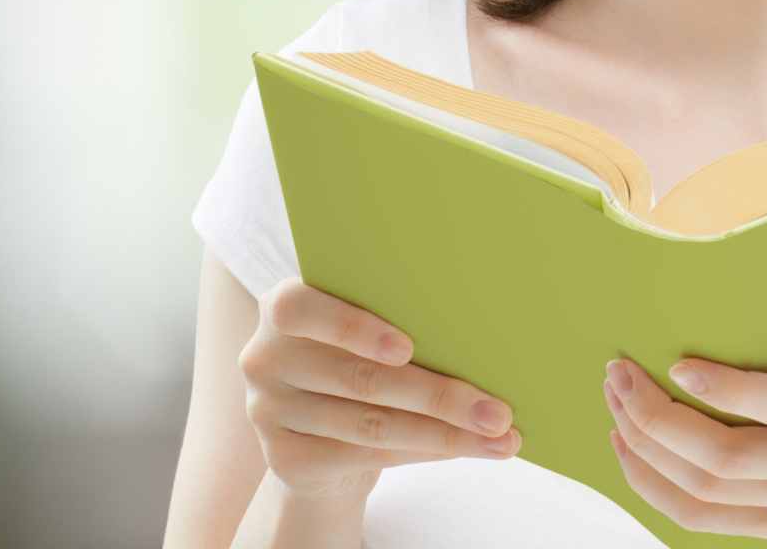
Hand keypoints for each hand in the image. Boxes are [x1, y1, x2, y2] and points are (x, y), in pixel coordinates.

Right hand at [238, 276, 524, 506]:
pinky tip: (466, 449)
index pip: (299, 309)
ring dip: (445, 434)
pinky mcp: (284, 459)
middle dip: (439, 397)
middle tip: (498, 413)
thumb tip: (486, 324)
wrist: (320, 426)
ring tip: (500, 436)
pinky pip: (365, 457)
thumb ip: (400, 313)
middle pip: (360, 380)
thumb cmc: (361, 353)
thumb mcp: (369, 325)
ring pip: (372, 425)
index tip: (408, 348)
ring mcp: (268, 412)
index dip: (353, 329)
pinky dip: (424, 452)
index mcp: (284, 306)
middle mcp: (266, 358)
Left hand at [603, 256, 766, 548]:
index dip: (728, 393)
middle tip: (617, 373)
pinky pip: (706, 521)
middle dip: (657, 417)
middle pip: (726, 456)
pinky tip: (632, 456)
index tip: (681, 364)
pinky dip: (658, 493)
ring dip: (646, 452)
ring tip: (613, 405)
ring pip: (705, 492)